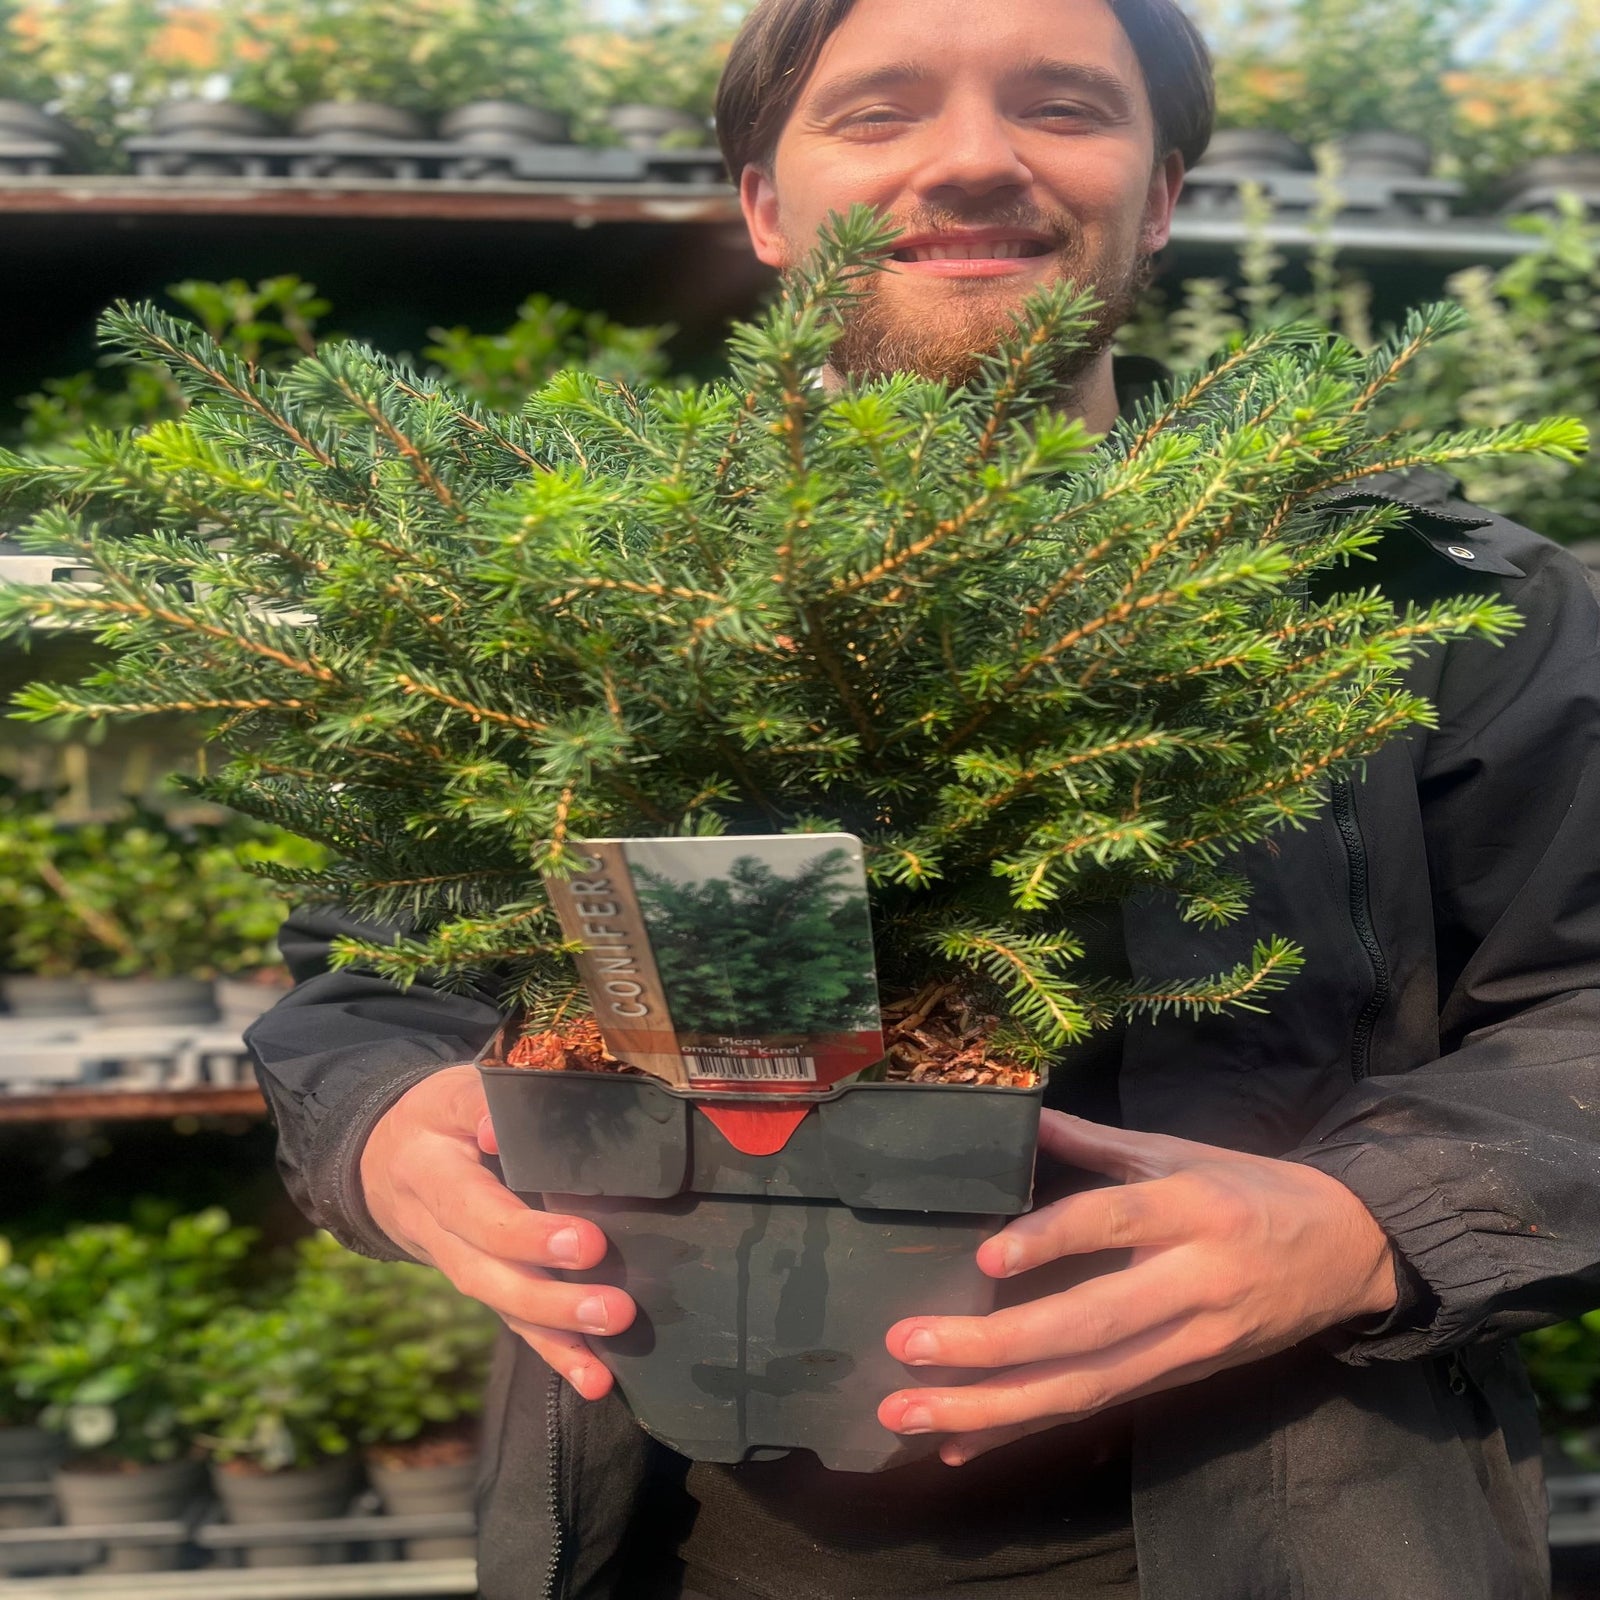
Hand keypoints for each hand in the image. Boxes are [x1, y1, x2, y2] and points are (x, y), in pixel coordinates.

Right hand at [360, 1063, 634, 1399]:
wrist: (384, 1159)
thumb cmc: (437, 1117)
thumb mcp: (451, 1093)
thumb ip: (480, 1102)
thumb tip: (502, 1127)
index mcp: (430, 1173)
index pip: (473, 1208)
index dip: (525, 1233)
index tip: (586, 1242)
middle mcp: (437, 1228)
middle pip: (487, 1272)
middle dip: (549, 1297)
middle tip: (613, 1307)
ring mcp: (455, 1263)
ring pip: (499, 1305)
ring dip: (556, 1332)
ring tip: (608, 1351)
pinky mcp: (481, 1284)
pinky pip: (512, 1325)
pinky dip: (555, 1354)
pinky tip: (594, 1379)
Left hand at [879, 1110, 1396, 1464]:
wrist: (1347, 1253)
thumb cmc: (1253, 1190)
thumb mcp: (1182, 1151)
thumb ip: (1096, 1142)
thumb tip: (1021, 1113)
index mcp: (1191, 1209)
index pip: (1115, 1222)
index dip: (1053, 1240)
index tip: (986, 1256)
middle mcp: (1190, 1284)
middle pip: (1090, 1326)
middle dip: (995, 1346)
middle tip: (909, 1345)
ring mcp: (1188, 1344)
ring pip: (1086, 1385)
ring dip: (991, 1408)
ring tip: (909, 1412)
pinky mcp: (1181, 1381)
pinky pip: (1095, 1408)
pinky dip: (1023, 1430)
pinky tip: (958, 1446)